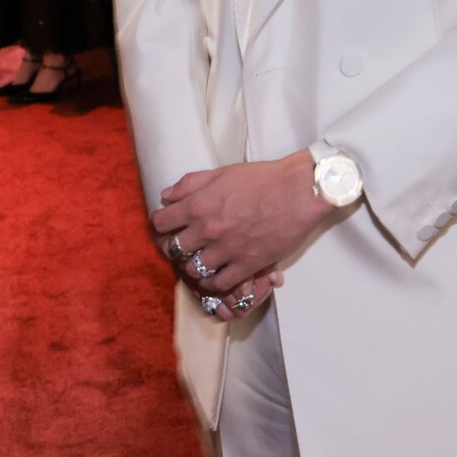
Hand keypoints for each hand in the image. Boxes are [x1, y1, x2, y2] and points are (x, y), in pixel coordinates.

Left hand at [149, 152, 329, 295]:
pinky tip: (214, 275)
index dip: (159, 224)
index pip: (161, 222)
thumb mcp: (220, 173)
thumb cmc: (261, 179)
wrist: (297, 192)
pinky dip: (213, 282)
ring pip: (193, 269)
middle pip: (174, 249)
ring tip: (197, 260)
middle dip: (172, 247)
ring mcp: (226, 250)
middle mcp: (207, 230)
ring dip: (192, 266)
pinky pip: (219, 283)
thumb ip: (189, 184)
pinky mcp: (246, 265)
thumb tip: (166, 195)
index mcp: (198, 205)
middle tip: (178, 245)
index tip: (164, 225)